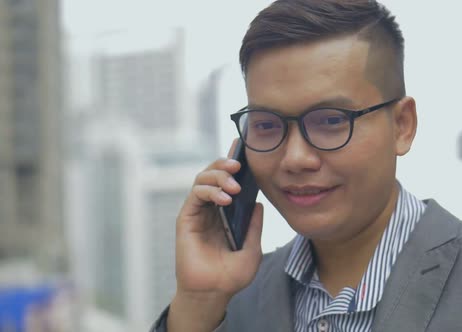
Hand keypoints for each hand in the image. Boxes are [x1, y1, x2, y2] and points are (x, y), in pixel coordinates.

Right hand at [168, 139, 263, 330]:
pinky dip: (210, 191)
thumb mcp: (252, 249)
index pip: (229, 180)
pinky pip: (195, 194)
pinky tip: (224, 200)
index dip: (233, 162)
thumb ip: (255, 226)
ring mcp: (198, 212)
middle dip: (226, 163)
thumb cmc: (231, 275)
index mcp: (227, 212)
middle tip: (240, 166)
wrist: (213, 293)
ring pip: (202, 178)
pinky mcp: (186, 218)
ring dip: (218, 175)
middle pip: (214, 172)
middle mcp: (211, 208)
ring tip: (234, 187)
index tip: (244, 148)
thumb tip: (259, 203)